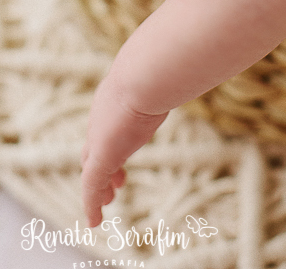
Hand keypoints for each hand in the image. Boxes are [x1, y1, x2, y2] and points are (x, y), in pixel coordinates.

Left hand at [81, 76, 167, 226]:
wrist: (144, 74)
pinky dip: (91, 203)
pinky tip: (94, 220)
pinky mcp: (101, 156)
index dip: (114, 140)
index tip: (124, 150)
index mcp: (114, 95)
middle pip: (95, 146)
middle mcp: (101, 116)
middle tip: (114, 184)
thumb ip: (172, 76)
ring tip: (105, 202)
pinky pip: (91, 186)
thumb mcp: (164, 74)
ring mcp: (99, 136)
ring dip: (99, 186)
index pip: (108, 122)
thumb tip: (194, 64)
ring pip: (92, 168)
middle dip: (103, 165)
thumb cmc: (160, 69)